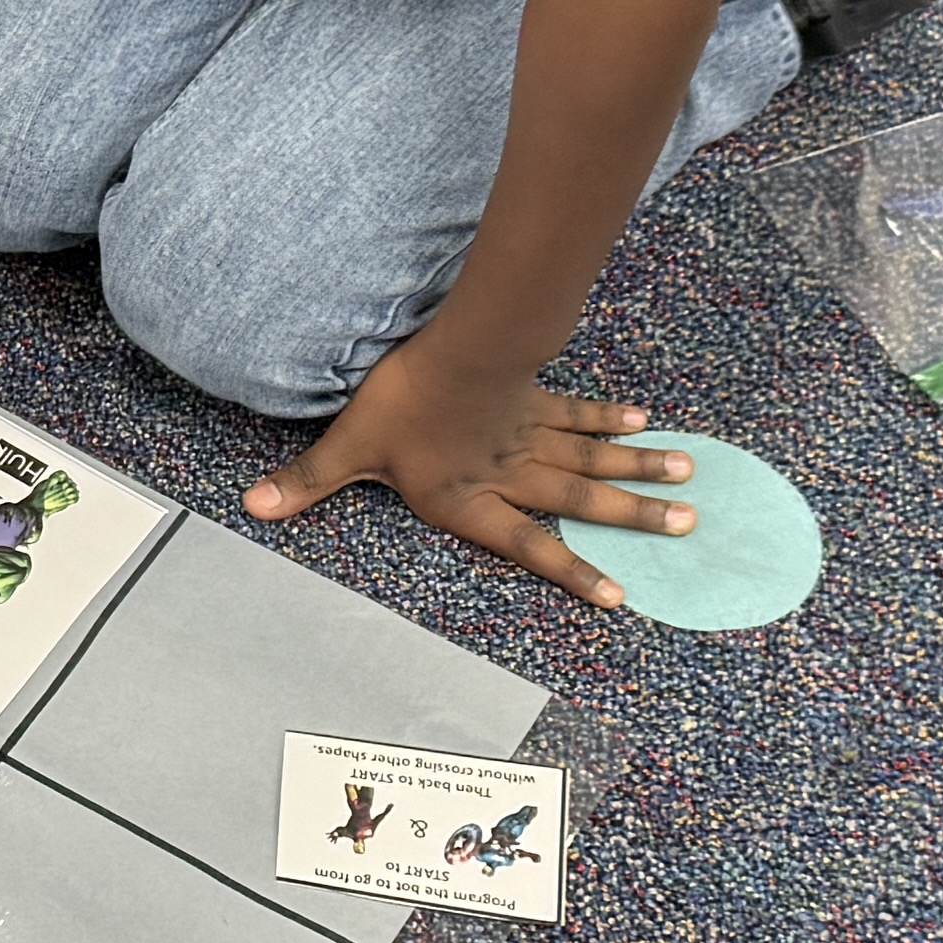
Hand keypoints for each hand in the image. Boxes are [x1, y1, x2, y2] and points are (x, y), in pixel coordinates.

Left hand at [244, 346, 697, 609]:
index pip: (527, 546)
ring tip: (688, 485)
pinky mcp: (533, 395)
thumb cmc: (400, 402)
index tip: (619, 595)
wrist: (447, 346)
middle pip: (581, 500)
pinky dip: (610, 419)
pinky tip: (645, 423)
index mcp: (471, 499)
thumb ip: (309, 481)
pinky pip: (578, 412)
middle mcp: (510, 473)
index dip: (572, 571)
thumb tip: (254, 506)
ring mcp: (528, 432)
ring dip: (639, 470)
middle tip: (687, 526)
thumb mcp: (349, 447)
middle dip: (633, 517)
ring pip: (593, 458)